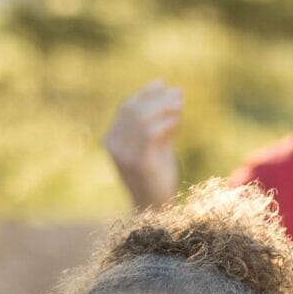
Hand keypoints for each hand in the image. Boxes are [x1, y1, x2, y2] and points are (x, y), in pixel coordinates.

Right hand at [103, 80, 182, 207]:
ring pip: (141, 118)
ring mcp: (124, 154)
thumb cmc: (158, 177)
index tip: (163, 84)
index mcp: (112, 139)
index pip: (125, 107)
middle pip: (132, 109)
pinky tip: (178, 120)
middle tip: (178, 92)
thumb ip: (163, 123)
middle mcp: (113, 145)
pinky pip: (151, 133)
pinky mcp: (139, 162)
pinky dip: (166, 122)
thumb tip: (175, 93)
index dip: (144, 93)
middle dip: (156, 97)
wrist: (155, 209)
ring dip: (164, 107)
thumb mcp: (159, 146)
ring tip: (180, 104)